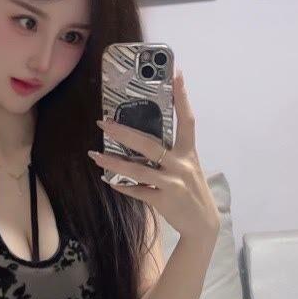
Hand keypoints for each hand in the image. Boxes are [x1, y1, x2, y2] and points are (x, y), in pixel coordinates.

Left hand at [88, 69, 220, 240]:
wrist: (203, 225)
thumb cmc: (191, 190)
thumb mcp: (187, 167)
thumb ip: (170, 152)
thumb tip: (140, 137)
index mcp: (189, 152)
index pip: (187, 119)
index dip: (182, 96)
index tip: (177, 73)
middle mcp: (181, 164)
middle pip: (149, 144)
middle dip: (124, 132)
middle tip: (103, 122)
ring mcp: (172, 183)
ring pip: (137, 169)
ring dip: (113, 161)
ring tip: (94, 153)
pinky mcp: (164, 200)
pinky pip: (137, 190)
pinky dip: (122, 185)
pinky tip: (108, 179)